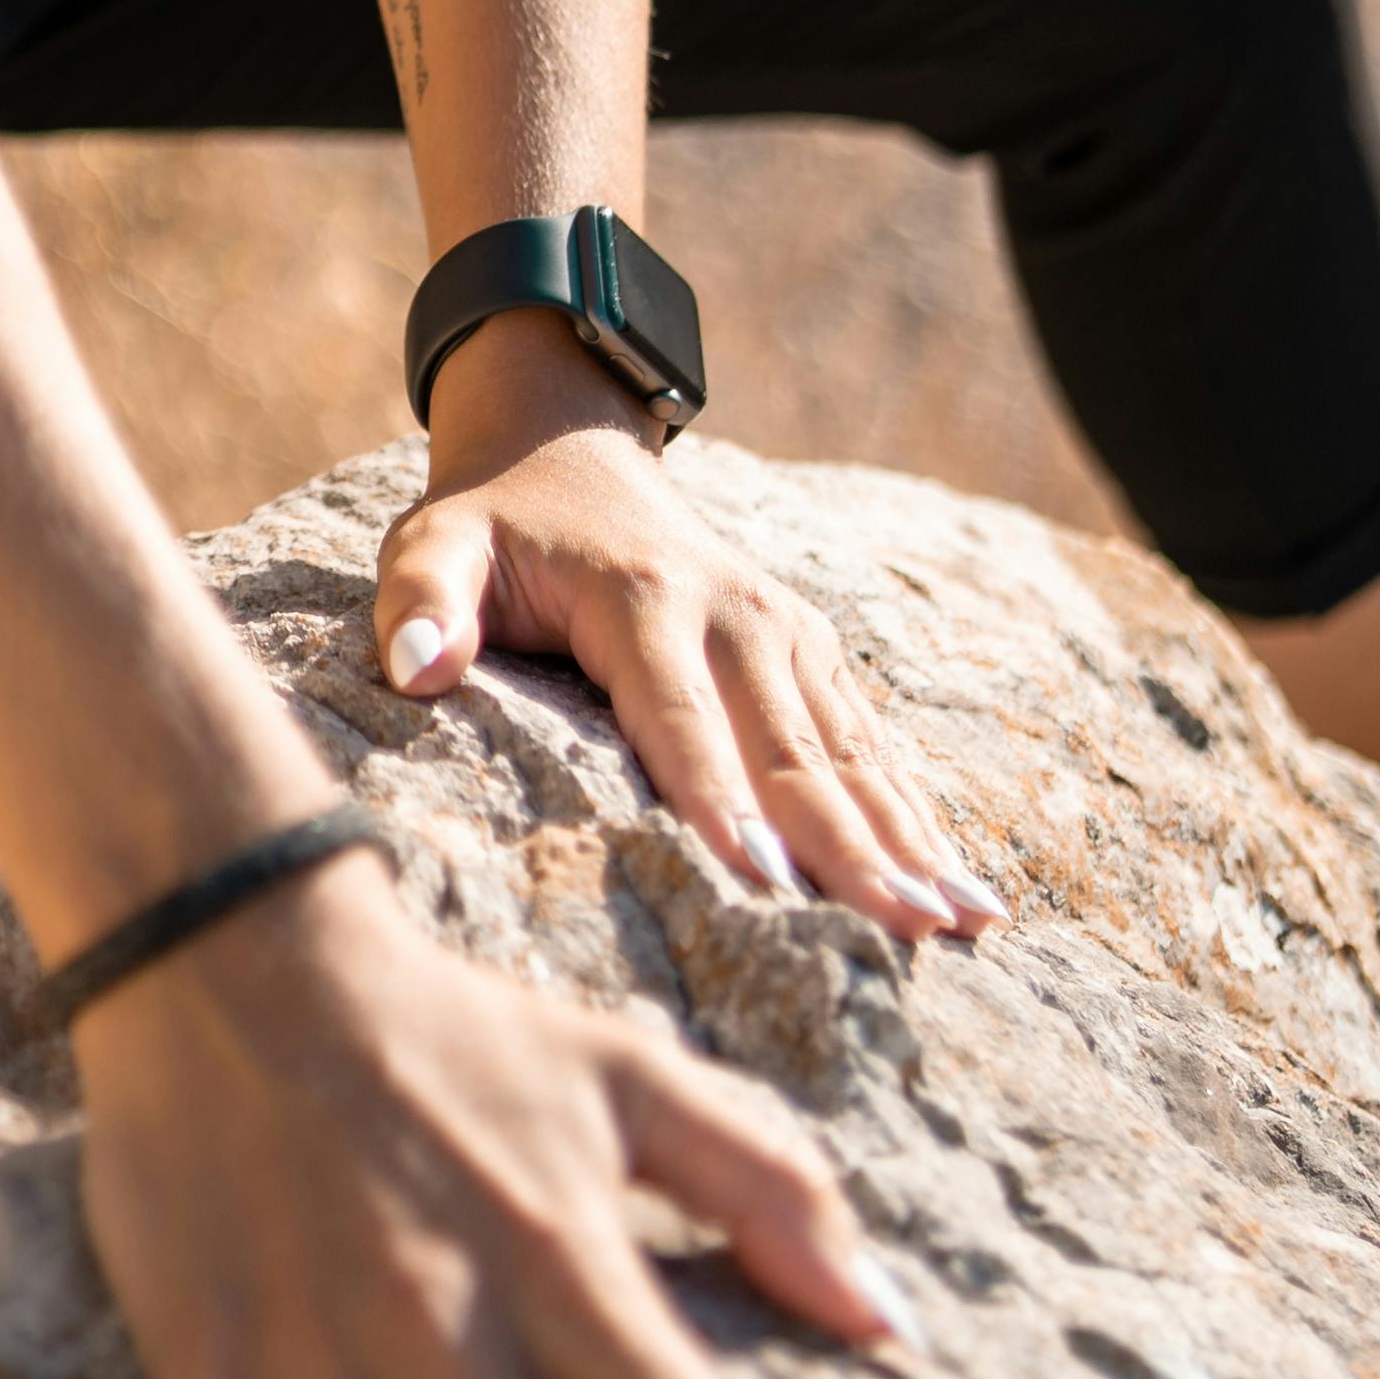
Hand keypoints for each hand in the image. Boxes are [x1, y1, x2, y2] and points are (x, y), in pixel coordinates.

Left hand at [379, 314, 1004, 939]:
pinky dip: (917, 813)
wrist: (569, 445)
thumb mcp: (432, 542)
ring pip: (851, 752)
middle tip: (904, 933)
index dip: (722, 801)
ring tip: (961, 923)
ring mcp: (785, 631)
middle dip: (850, 845)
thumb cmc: (493, 522)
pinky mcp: (811, 651)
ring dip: (908, 839)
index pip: (682, 718)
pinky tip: (960, 886)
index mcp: (643, 598)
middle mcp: (734, 615)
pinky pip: (869, 742)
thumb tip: (418, 672)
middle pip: (792, 749)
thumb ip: (420, 602)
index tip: (766, 881)